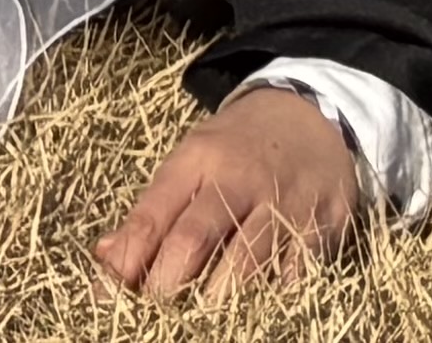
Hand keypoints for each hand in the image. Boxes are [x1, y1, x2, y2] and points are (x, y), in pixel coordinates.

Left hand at [89, 84, 365, 301]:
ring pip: (246, 265)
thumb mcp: (191, 160)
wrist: (312, 111)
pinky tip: (259, 309)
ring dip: (219, 301)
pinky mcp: (323, 225)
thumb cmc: (238, 147)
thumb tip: (108, 261)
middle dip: (169, 286)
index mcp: (198, 159)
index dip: (129, 261)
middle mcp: (240, 178)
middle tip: (155, 318)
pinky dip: (275, 297)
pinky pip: (296, 274)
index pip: (154, 214)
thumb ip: (153, 211)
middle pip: (195, 239)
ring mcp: (285, 202)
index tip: (109, 297)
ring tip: (202, 323)